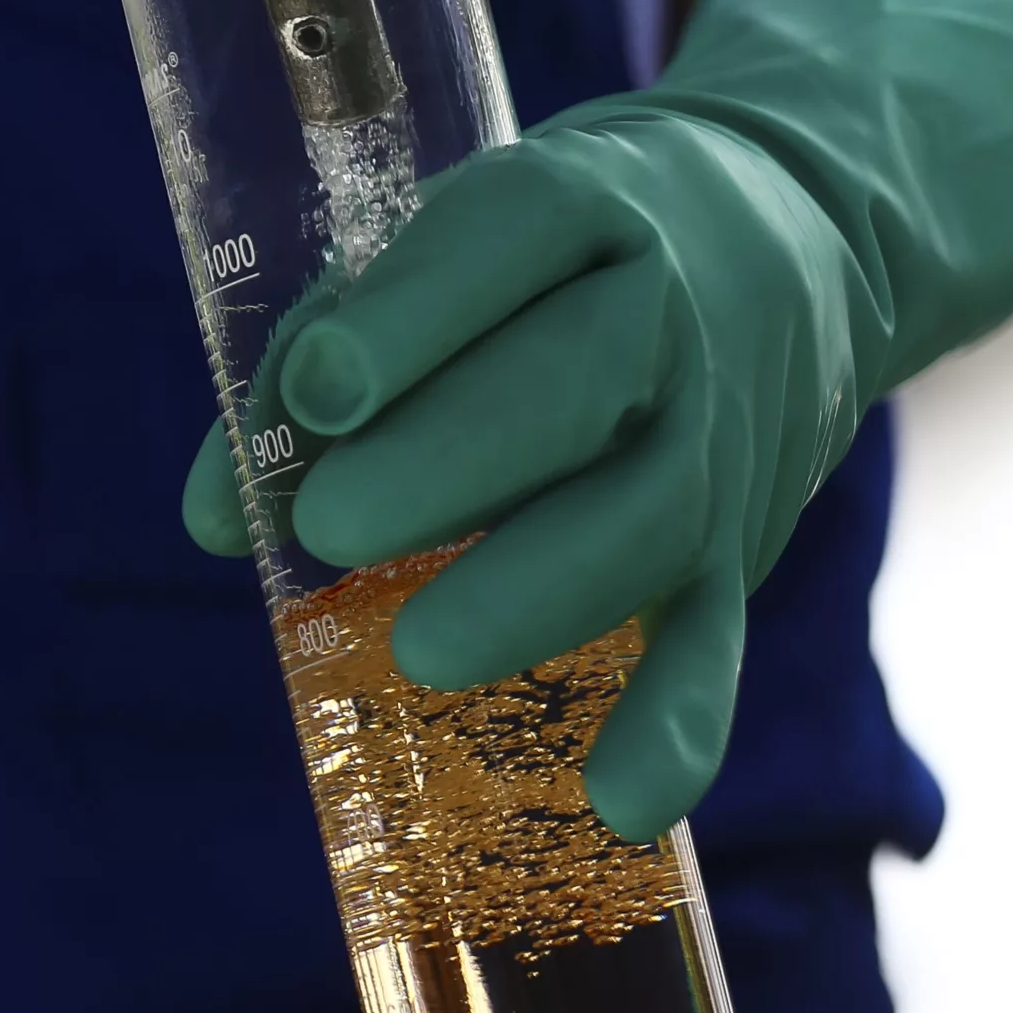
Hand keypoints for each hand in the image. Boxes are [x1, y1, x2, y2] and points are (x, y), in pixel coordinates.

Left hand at [188, 0, 1012, 838]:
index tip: (320, 392)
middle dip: (450, 463)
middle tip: (333, 529)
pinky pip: (715, 642)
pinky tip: (618, 804)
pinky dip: (676, 727)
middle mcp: (664, 318)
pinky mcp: (738, 548)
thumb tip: (209, 515)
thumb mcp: (463, 248)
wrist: (803, 240)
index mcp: (583, 208)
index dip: (409, 321)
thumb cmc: (568, 259)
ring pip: (641, 520)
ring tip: (416, 649)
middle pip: (574, 385)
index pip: (506, 241)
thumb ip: (325, 358)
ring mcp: (714, 441)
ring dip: (531, 591)